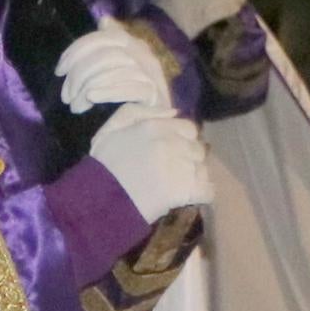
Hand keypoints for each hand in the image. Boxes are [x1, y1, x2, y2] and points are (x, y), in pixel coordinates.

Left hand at [54, 19, 171, 116]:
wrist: (159, 123)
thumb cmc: (134, 97)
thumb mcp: (120, 68)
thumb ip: (110, 45)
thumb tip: (105, 20)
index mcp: (135, 44)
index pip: (102, 38)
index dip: (77, 51)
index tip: (59, 71)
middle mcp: (145, 55)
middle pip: (106, 55)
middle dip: (80, 74)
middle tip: (66, 96)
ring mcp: (152, 74)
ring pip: (114, 70)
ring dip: (89, 87)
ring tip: (76, 106)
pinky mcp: (155, 94)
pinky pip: (128, 88)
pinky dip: (107, 92)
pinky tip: (92, 98)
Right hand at [83, 91, 207, 224]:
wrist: (101, 199)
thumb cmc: (104, 163)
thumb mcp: (113, 126)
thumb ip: (141, 111)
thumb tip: (174, 112)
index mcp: (156, 126)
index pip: (189, 128)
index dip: (182, 139)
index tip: (172, 150)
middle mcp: (173, 143)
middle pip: (198, 149)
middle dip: (188, 158)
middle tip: (173, 169)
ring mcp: (182, 167)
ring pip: (202, 169)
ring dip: (193, 176)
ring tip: (176, 184)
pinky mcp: (187, 191)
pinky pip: (208, 190)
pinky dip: (200, 194)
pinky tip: (186, 196)